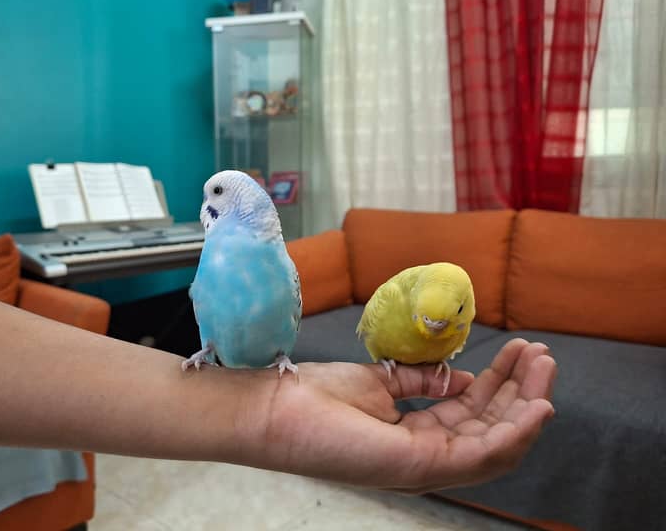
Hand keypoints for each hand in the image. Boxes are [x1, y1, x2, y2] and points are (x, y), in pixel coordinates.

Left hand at [243, 339, 555, 492]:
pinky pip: (483, 454)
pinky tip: (537, 404)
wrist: (275, 407)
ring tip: (545, 367)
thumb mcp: (380, 382)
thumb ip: (421, 383)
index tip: (520, 352)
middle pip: (490, 429)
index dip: (500, 385)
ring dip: (526, 405)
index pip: (472, 417)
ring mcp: (422, 467)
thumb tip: (461, 378)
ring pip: (495, 443)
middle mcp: (426, 458)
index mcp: (415, 438)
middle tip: (543, 357)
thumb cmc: (316, 396)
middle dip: (521, 392)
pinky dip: (515, 431)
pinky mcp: (417, 466)